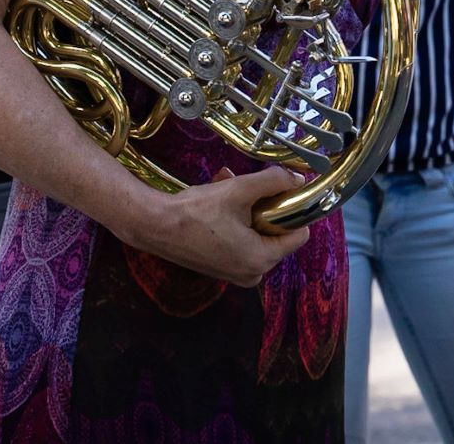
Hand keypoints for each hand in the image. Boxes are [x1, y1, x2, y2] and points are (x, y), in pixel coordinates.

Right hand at [129, 165, 310, 286]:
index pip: (299, 234)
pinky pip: (240, 240)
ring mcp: (236, 274)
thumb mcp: (240, 190)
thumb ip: (273, 182)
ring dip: (246, 207)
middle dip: (263, 205)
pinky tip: (218, 195)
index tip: (278, 191)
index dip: (292, 209)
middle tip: (244, 185)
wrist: (154, 226)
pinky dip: (235, 219)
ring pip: (256, 232)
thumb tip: (299, 179)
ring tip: (226, 182)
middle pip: (276, 233)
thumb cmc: (196, 211)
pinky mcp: (222, 268)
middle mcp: (253, 274)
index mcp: (262, 259)